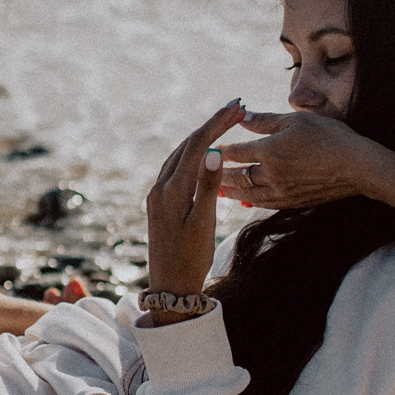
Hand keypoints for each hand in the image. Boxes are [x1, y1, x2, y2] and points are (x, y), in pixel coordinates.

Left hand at [144, 101, 241, 302]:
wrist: (169, 287)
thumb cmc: (191, 260)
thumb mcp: (204, 224)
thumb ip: (207, 187)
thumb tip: (213, 152)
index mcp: (171, 191)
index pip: (196, 146)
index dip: (217, 123)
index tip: (237, 107)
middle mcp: (159, 188)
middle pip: (186, 145)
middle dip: (211, 125)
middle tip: (235, 109)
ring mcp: (157, 195)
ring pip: (179, 155)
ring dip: (201, 137)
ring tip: (223, 123)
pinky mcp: (159, 204)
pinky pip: (176, 169)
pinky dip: (192, 154)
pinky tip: (204, 153)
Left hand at [212, 108, 384, 211]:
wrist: (357, 167)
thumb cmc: (329, 136)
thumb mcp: (296, 121)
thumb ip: (265, 120)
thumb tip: (241, 115)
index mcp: (269, 151)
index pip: (236, 151)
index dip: (220, 150)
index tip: (208, 148)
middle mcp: (271, 174)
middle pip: (236, 176)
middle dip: (219, 174)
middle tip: (205, 173)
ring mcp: (281, 192)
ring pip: (247, 194)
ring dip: (230, 191)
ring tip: (218, 190)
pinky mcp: (292, 203)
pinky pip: (264, 204)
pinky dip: (250, 202)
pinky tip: (246, 201)